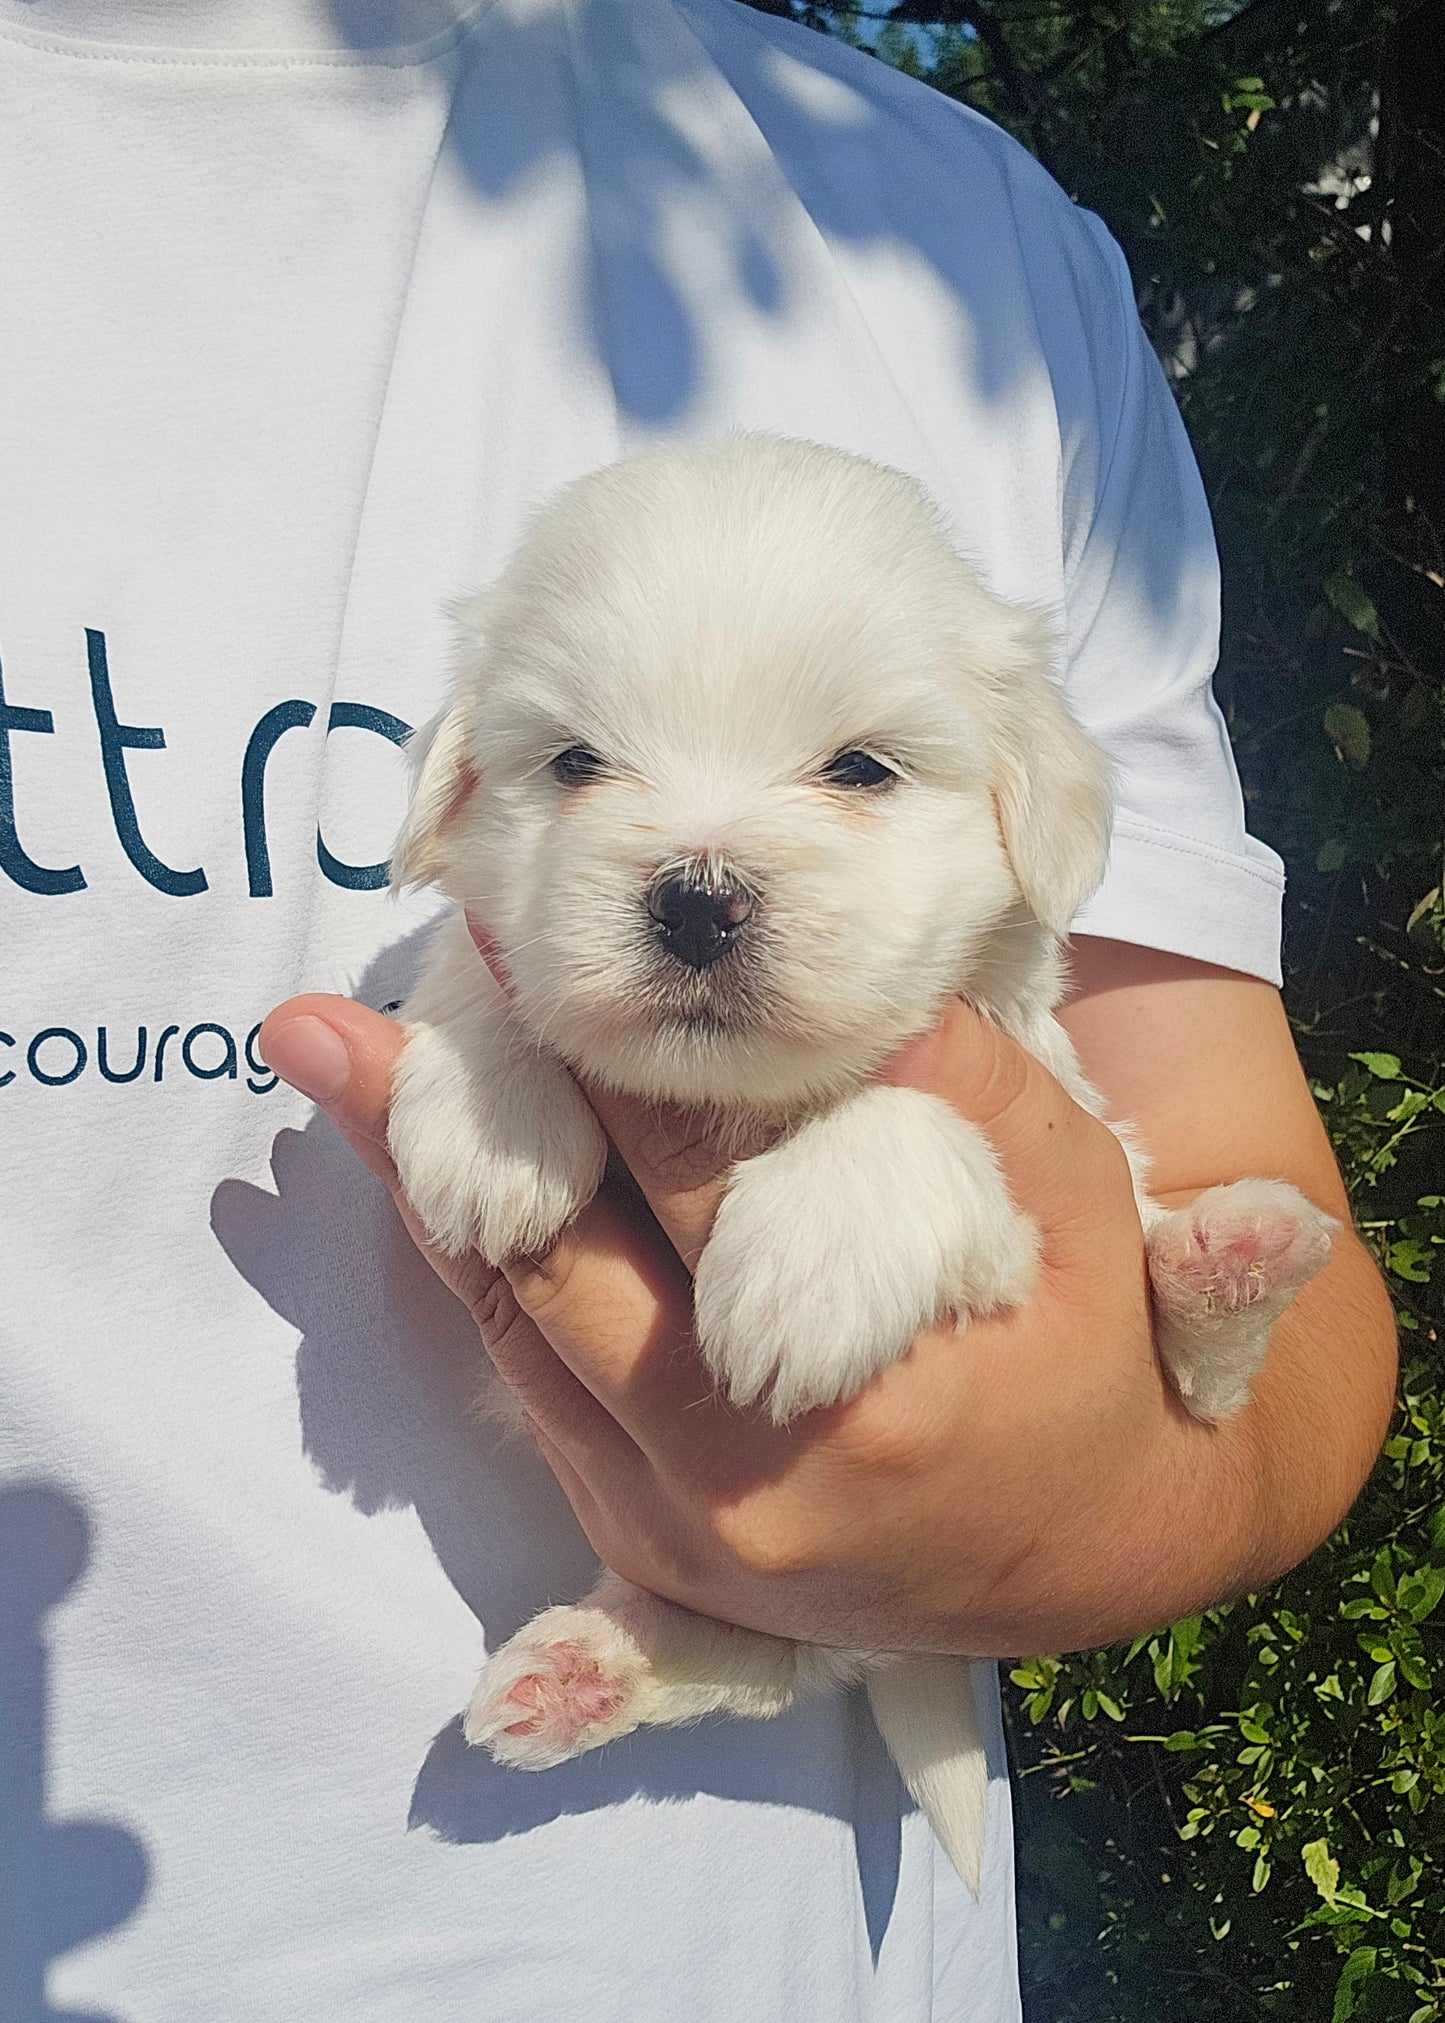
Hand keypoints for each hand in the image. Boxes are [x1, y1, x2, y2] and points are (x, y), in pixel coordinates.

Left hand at [257, 981, 1284, 1659]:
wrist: (1078, 1545)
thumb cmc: (1086, 1348)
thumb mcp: (1073, 1200)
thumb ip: (964, 1082)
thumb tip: (835, 972)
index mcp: (856, 1396)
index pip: (690, 1179)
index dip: (600, 1045)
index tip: (523, 935)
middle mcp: (736, 1487)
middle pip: (551, 1264)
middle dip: (454, 1113)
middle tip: (343, 1007)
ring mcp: (670, 1533)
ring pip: (509, 1328)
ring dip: (420, 1183)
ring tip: (325, 1057)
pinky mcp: (634, 1546)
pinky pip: (524, 1381)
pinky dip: (469, 1262)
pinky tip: (413, 1167)